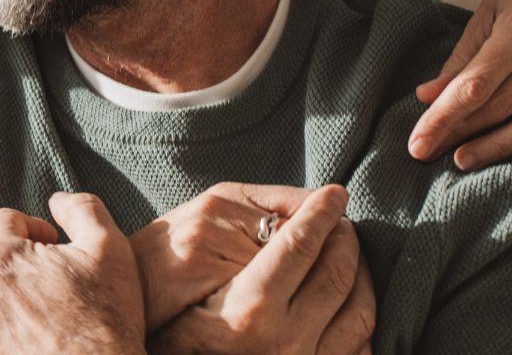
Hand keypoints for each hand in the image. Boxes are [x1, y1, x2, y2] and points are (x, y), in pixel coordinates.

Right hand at [151, 185, 375, 354]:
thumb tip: (297, 208)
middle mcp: (285, 343)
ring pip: (359, 310)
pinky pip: (360, 347)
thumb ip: (235, 235)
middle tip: (340, 219)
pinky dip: (361, 316)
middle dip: (344, 238)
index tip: (334, 192)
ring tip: (348, 254)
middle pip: (337, 274)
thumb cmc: (170, 321)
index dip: (321, 212)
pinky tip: (349, 299)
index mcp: (250, 311)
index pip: (300, 246)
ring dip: (361, 273)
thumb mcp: (189, 276)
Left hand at [411, 0, 511, 169]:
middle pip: (498, 108)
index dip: (444, 118)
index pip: (474, 86)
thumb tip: (427, 96)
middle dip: (459, 133)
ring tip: (461, 160)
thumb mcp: (491, 12)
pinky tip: (496, 147)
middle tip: (424, 152)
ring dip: (492, 145)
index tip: (417, 144)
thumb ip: (464, 57)